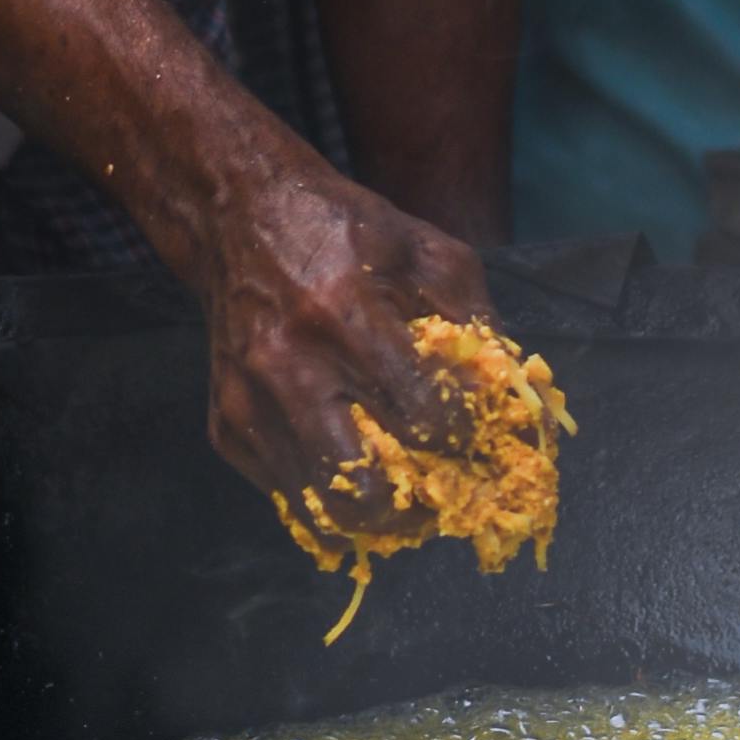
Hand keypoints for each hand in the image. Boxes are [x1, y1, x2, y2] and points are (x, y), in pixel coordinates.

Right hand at [197, 142, 494, 516]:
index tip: (483, 439)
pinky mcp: (225, 426)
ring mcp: (249, 404)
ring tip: (407, 501)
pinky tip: (355, 470)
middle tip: (445, 497)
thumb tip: (514, 404)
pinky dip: (328, 499)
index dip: (466, 442)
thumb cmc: (346, 232)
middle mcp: (289, 366)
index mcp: (346, 313)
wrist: (239, 220)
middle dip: (420, 509)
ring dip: (376, 520)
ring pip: (322, 510)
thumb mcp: (427, 253)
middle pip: (365, 489)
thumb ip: (476, 326)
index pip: (423, 418)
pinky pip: (286, 495)